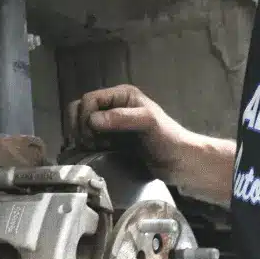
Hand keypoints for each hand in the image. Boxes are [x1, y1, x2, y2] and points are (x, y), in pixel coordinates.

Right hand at [66, 84, 192, 179]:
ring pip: (81, 125)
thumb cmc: (168, 139)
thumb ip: (122, 118)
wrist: (180, 163)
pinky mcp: (110, 141)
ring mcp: (111, 124)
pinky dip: (85, 146)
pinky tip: (95, 154)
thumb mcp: (148, 124)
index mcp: (122, 96)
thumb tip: (92, 120)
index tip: (93, 136)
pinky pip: (88, 139)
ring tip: (96, 149)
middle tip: (90, 144)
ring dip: (82, 138)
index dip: (86, 117)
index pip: (89, 99)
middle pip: (80, 110)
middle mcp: (114, 106)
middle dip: (80, 127)